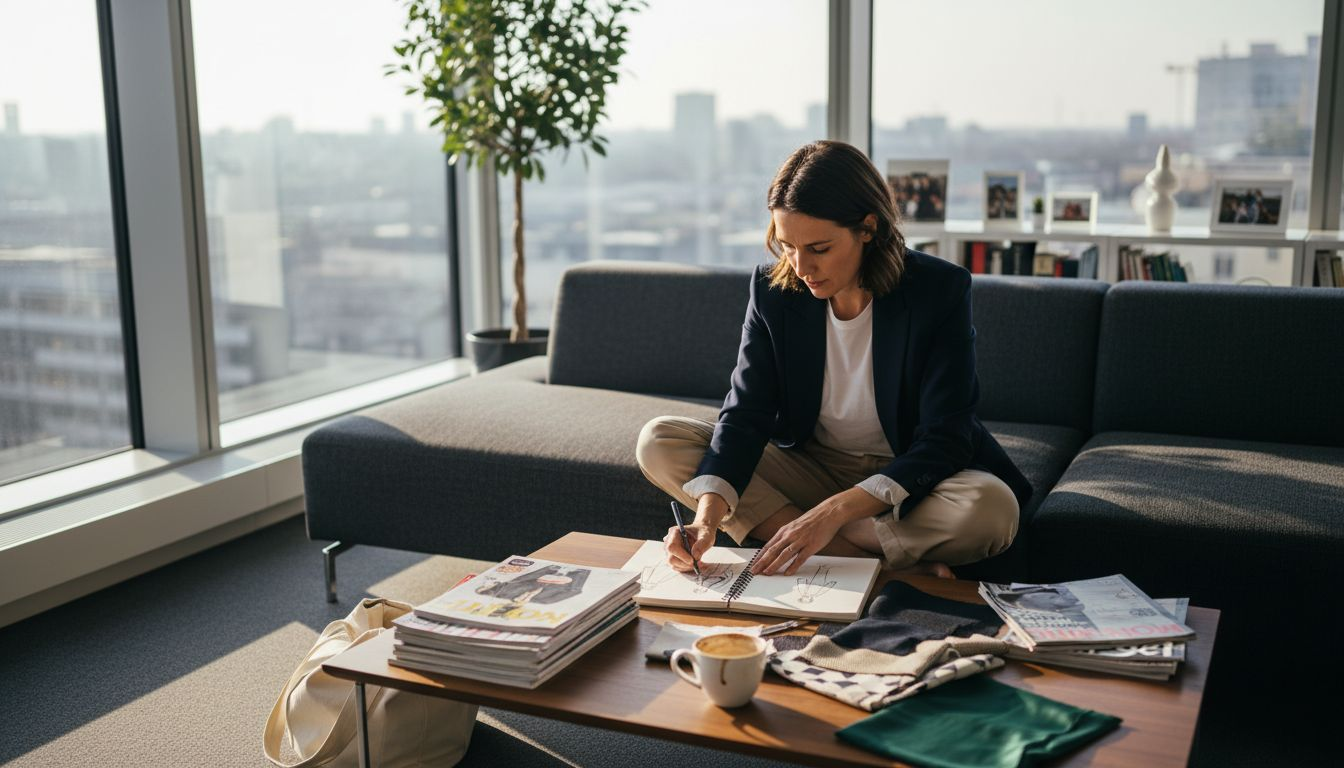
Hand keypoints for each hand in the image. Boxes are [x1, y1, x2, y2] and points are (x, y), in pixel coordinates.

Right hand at [664, 521, 713, 572]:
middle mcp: (669, 542)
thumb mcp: (707, 536)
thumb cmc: (703, 532)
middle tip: (697, 564)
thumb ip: (702, 544)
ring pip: (673, 564)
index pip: (672, 547)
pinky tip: (695, 564)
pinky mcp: (673, 558)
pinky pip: (676, 567)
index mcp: (674, 532)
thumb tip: (695, 556)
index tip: (693, 560)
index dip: (681, 555)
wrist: (702, 534)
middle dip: (684, 564)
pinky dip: (686, 568)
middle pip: (671, 558)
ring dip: (686, 567)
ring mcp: (669, 551)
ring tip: (699, 562)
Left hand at [752, 488, 887, 575]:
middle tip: (754, 571)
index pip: (768, 545)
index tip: (753, 564)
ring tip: (767, 573)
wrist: (828, 513)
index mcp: (784, 530)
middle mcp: (790, 535)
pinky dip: (793, 566)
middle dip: (762, 562)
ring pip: (784, 555)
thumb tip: (777, 547)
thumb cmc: (812, 520)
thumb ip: (786, 536)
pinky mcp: (811, 545)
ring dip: (774, 565)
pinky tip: (787, 572)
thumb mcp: (794, 526)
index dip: (760, 556)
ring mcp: (800, 540)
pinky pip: (800, 558)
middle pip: (773, 551)